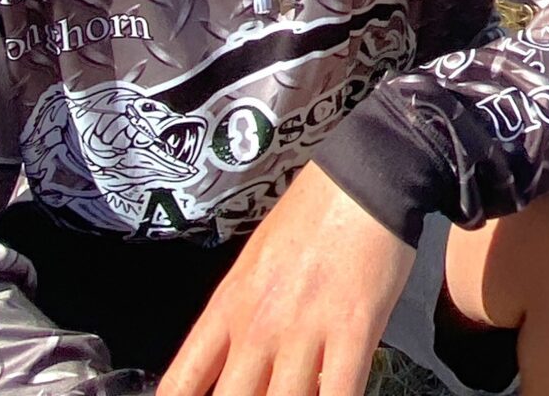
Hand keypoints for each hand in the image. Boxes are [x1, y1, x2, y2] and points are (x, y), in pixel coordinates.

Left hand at [158, 163, 415, 395]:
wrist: (368, 175)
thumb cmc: (316, 211)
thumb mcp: (257, 261)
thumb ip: (244, 314)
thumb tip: (248, 364)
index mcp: (229, 306)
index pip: (181, 383)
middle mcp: (258, 325)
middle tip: (265, 394)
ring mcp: (304, 330)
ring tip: (301, 391)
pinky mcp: (354, 329)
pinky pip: (339, 393)